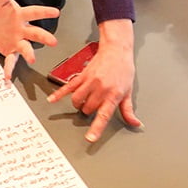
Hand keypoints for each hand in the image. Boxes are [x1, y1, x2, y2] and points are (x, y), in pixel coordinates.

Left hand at [0, 0, 60, 79]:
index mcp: (21, 15)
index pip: (35, 12)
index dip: (45, 12)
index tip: (56, 12)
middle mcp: (23, 30)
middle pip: (36, 33)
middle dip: (44, 37)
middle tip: (53, 41)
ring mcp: (18, 41)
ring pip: (26, 47)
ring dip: (29, 53)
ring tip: (32, 59)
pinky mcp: (11, 51)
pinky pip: (11, 60)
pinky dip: (9, 68)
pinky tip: (7, 76)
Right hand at [48, 19, 142, 141]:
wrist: (116, 50)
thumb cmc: (123, 69)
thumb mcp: (128, 91)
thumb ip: (128, 110)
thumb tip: (135, 124)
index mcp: (113, 94)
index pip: (104, 115)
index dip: (96, 128)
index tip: (90, 138)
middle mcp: (100, 89)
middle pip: (88, 109)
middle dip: (90, 110)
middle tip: (95, 105)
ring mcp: (90, 82)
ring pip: (77, 101)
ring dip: (79, 104)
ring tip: (85, 101)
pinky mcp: (82, 76)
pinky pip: (68, 87)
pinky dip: (59, 94)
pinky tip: (52, 99)